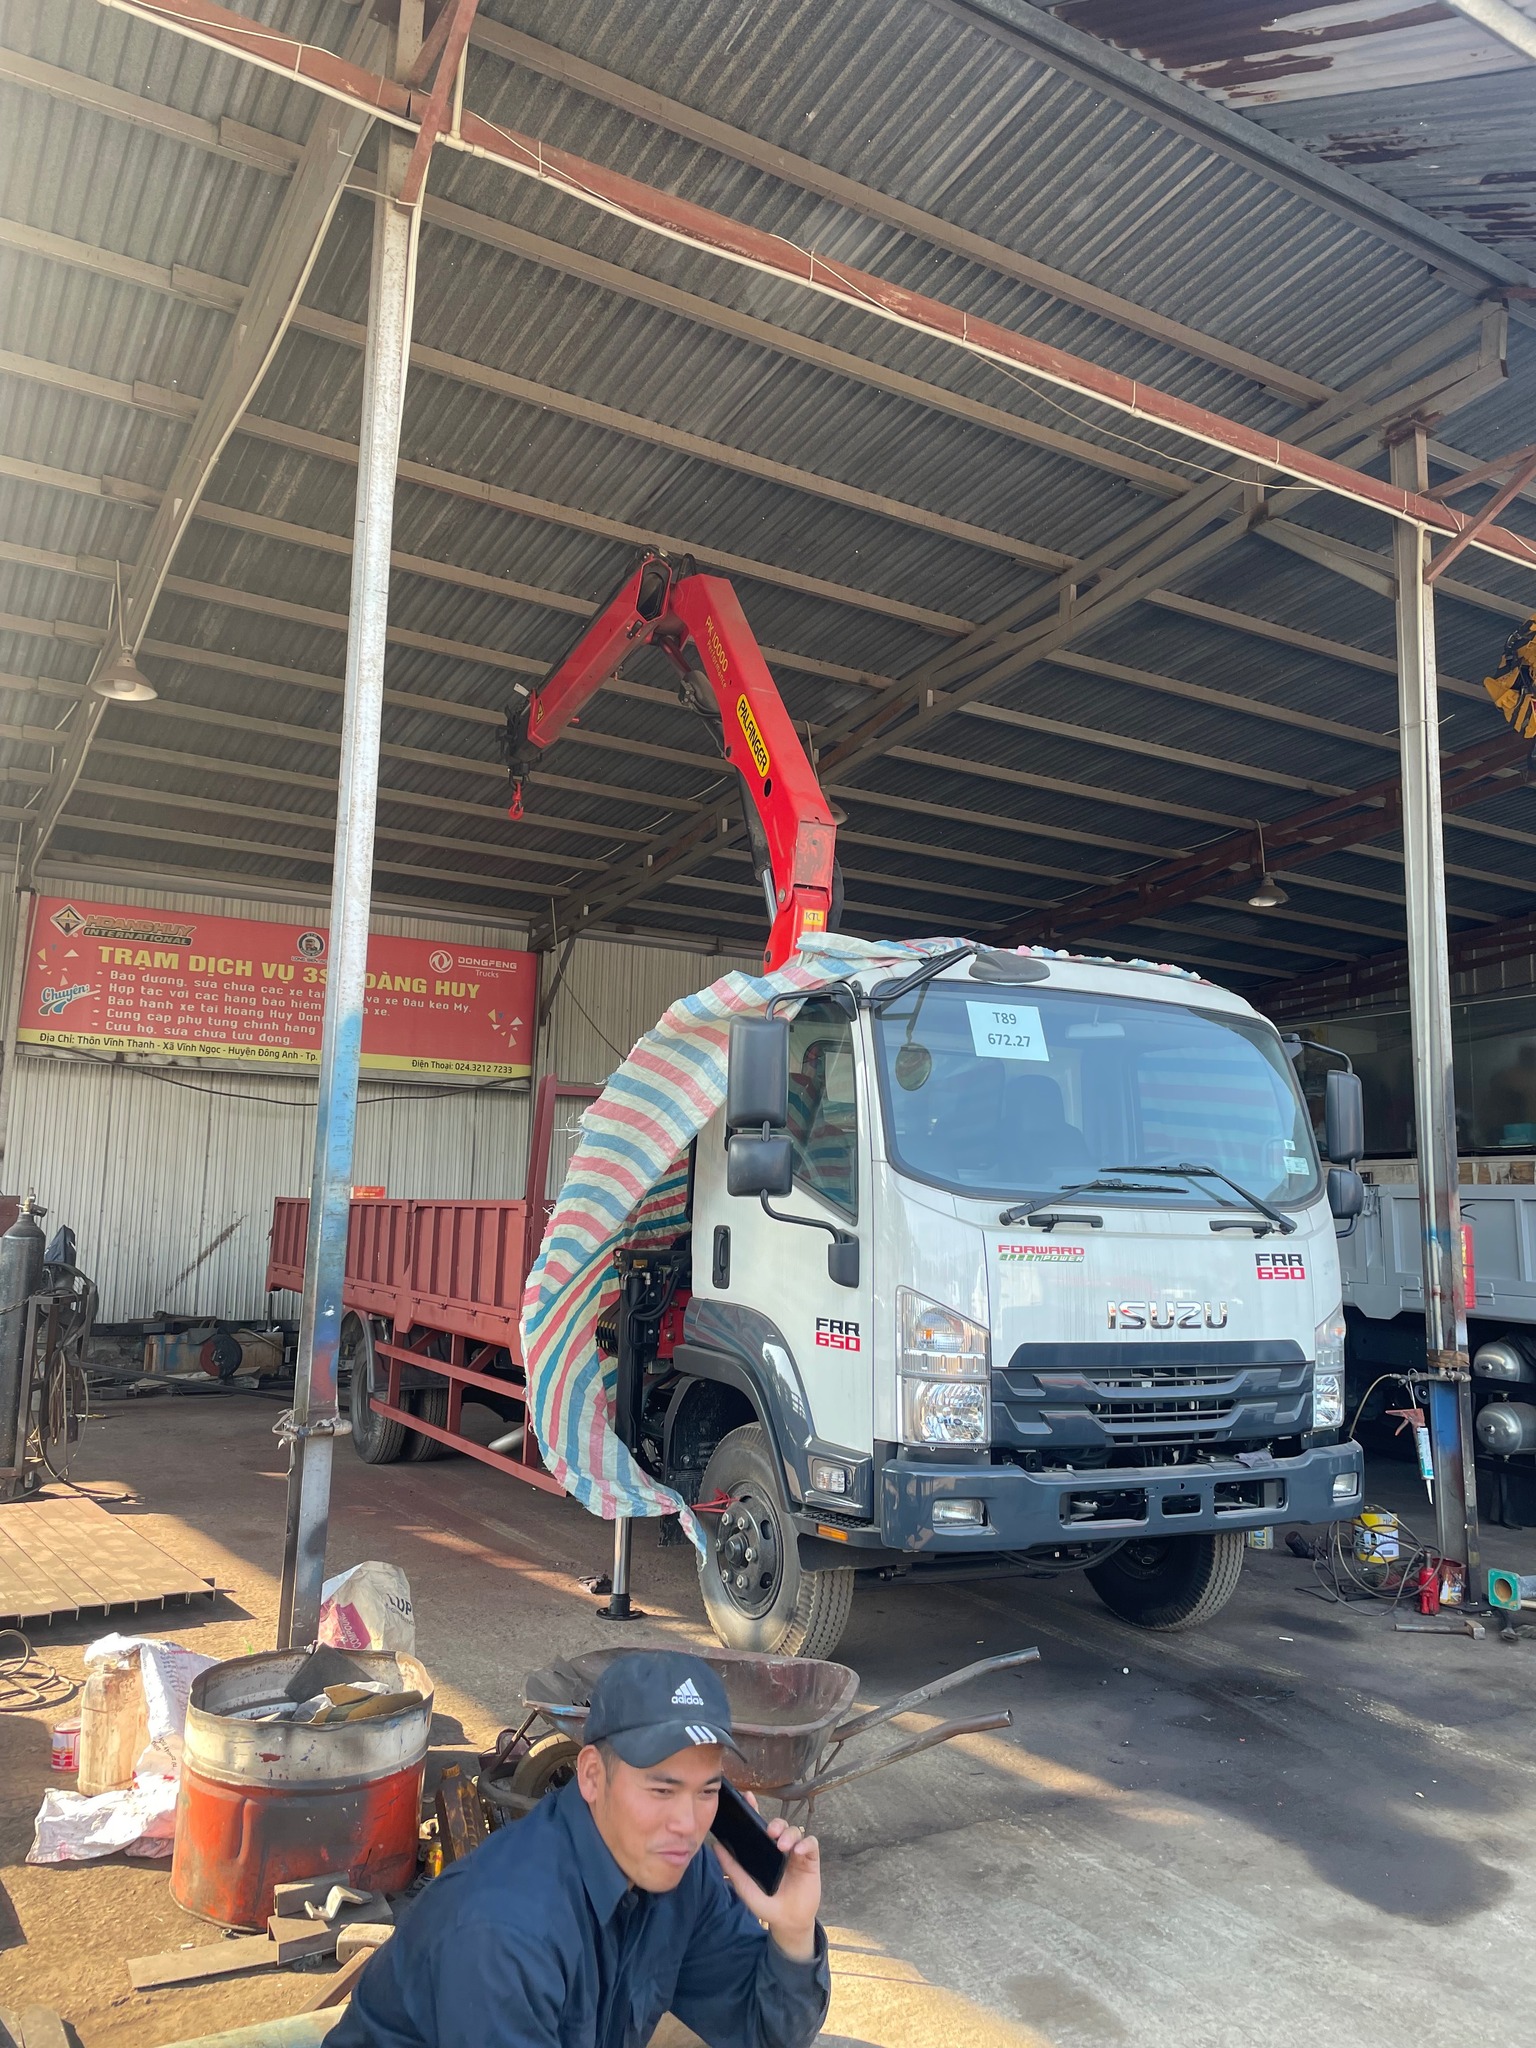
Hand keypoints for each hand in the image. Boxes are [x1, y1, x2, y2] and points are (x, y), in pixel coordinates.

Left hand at [712, 1810, 820, 1965]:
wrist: (787, 1924)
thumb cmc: (767, 1905)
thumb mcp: (746, 1889)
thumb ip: (732, 1869)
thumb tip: (715, 1847)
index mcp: (765, 1851)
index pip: (760, 1825)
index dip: (755, 1809)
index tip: (748, 1797)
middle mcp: (781, 1848)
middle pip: (780, 1824)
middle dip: (776, 1823)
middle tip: (770, 1832)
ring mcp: (796, 1853)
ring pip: (795, 1830)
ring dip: (789, 1834)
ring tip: (782, 1846)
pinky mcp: (811, 1860)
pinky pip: (811, 1842)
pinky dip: (805, 1843)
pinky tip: (797, 1852)